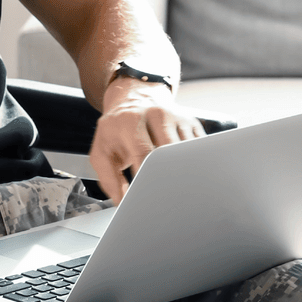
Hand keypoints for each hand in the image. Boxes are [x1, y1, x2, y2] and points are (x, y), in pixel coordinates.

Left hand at [90, 79, 204, 200]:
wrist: (134, 97)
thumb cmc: (117, 127)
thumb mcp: (102, 151)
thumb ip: (109, 179)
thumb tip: (123, 203)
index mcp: (131, 121)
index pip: (145, 154)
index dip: (148, 178)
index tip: (149, 197)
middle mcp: (156, 115)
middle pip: (171, 152)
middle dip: (170, 177)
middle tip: (166, 197)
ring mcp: (177, 116)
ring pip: (189, 150)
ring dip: (184, 171)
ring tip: (177, 187)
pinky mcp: (191, 121)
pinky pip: (199, 147)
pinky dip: (195, 163)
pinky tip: (186, 172)